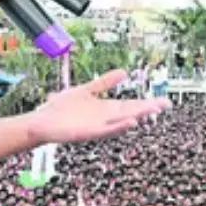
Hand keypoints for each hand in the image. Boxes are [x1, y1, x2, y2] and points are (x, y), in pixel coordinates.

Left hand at [26, 71, 170, 144]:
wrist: (41, 122)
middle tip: (165, 104)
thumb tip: (123, 72)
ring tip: (151, 110)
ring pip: (120, 121)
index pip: (130, 105)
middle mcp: (104, 118)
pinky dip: (118, 127)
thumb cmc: (61, 108)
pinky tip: (129, 122)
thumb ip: (104, 83)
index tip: (163, 101)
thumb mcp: (86, 90)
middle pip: (130, 112)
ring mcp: (96, 126)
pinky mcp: (87, 133)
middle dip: (147, 109)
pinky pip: (106, 130)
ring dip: (135, 116)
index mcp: (105, 109)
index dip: (146, 103)